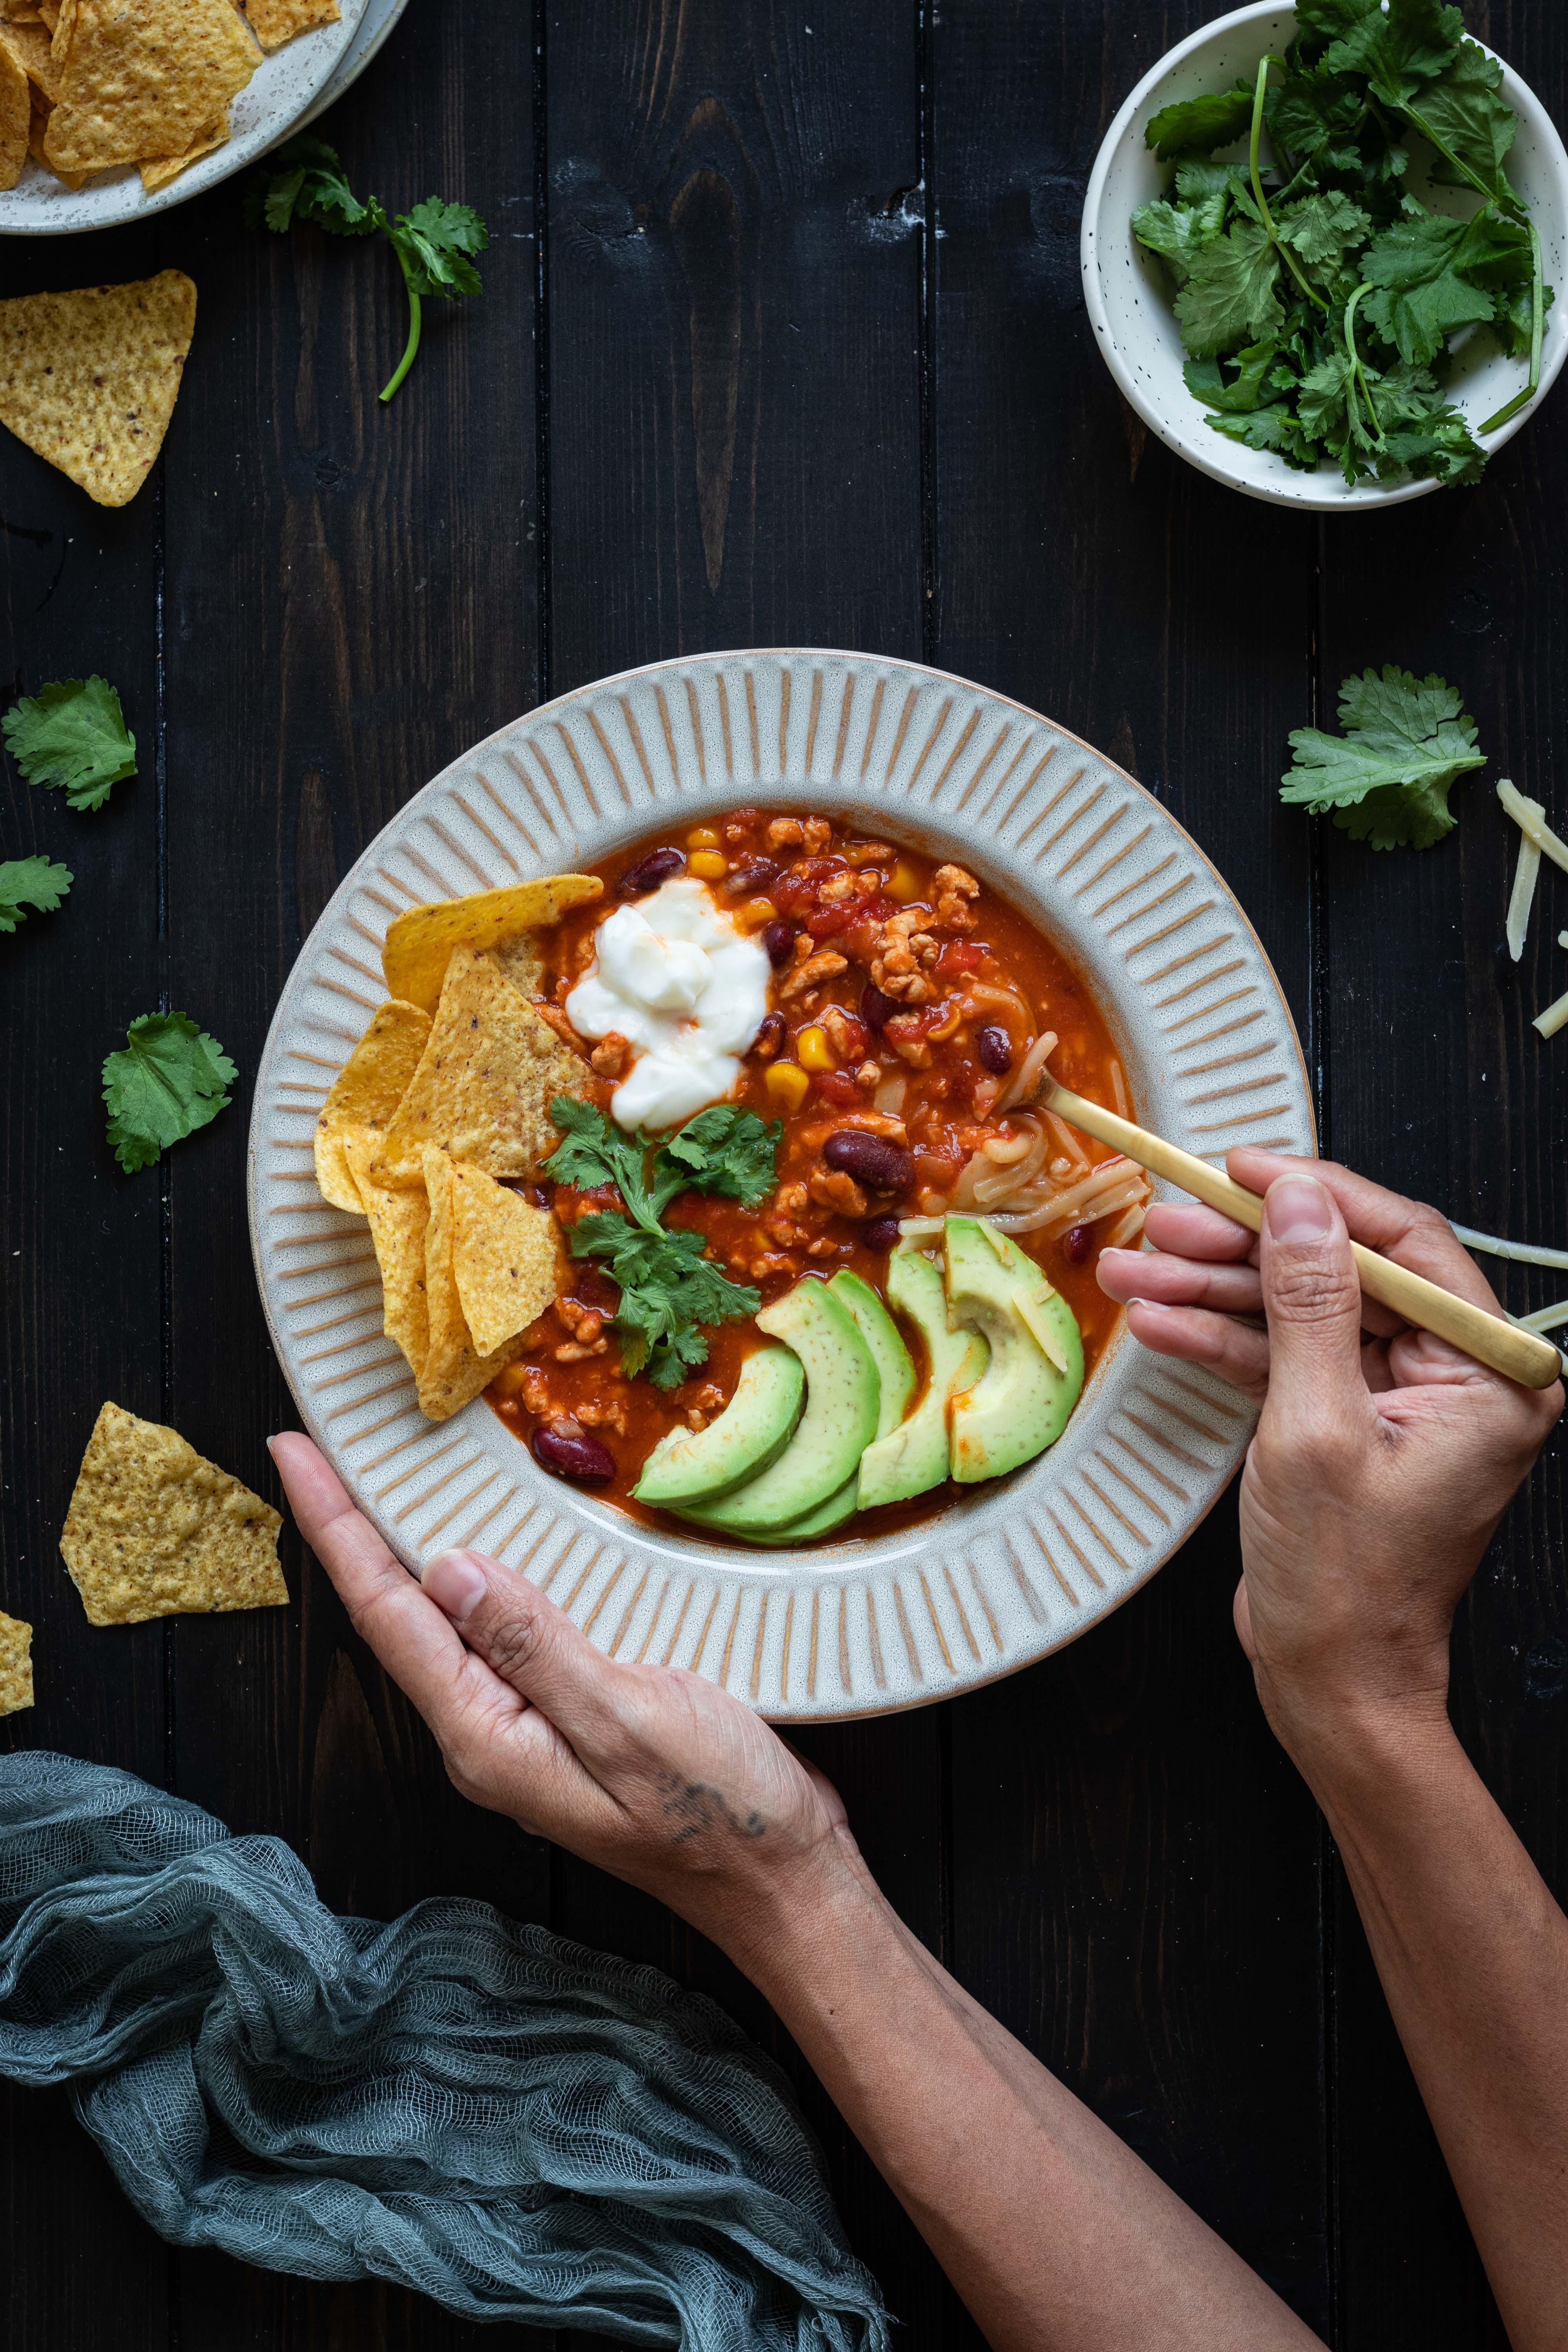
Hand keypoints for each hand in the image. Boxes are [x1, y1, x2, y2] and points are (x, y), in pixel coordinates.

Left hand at [268, 1433, 858, 1961]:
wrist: (783, 1882)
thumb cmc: (719, 1812)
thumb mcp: (628, 1718)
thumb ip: (534, 1646)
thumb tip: (447, 1569)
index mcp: (486, 1737)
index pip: (387, 1613)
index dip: (335, 1526)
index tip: (290, 1451)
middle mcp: (487, 1736)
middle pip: (398, 1616)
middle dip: (351, 1530)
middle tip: (316, 1444)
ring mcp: (525, 1730)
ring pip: (444, 1623)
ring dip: (405, 1549)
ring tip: (370, 1477)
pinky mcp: (567, 1717)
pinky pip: (499, 1634)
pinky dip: (477, 1576)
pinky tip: (482, 1546)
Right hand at [1096, 1153, 1561, 1776]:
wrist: (1333, 1683)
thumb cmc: (1345, 1585)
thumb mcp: (1315, 1428)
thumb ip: (1309, 1304)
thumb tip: (1300, 1204)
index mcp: (1490, 1376)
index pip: (1405, 1244)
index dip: (1319, 1197)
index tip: (1245, 1169)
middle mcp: (1460, 1378)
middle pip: (1344, 1271)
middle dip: (1245, 1249)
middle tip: (1168, 1226)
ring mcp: (1402, 1400)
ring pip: (1302, 1310)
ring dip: (1216, 1292)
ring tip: (1137, 1271)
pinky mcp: (1351, 1421)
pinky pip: (1286, 1357)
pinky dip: (1223, 1339)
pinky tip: (1161, 1319)